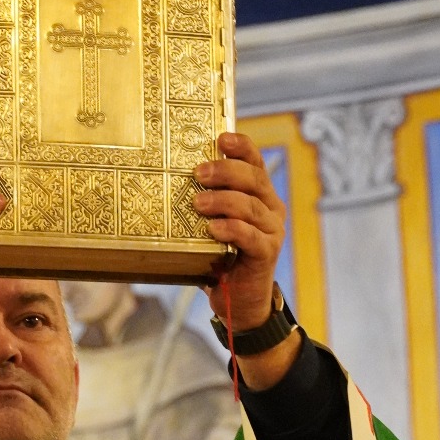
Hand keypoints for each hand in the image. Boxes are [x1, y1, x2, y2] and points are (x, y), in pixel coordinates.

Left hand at [195, 133, 285, 332]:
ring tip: (199, 202)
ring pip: (251, 207)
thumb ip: (205, 203)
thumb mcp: (213, 224)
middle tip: (201, 172)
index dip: (241, 147)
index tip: (221, 138)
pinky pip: (250, 236)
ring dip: (224, 201)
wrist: (240, 300)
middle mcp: (271, 208)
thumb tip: (167, 180)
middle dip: (227, 172)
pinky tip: (213, 229)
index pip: (255, 162)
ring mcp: (272, 231)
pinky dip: (232, 229)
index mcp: (260, 194)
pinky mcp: (267, 254)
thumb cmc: (221, 257)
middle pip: (254, 180)